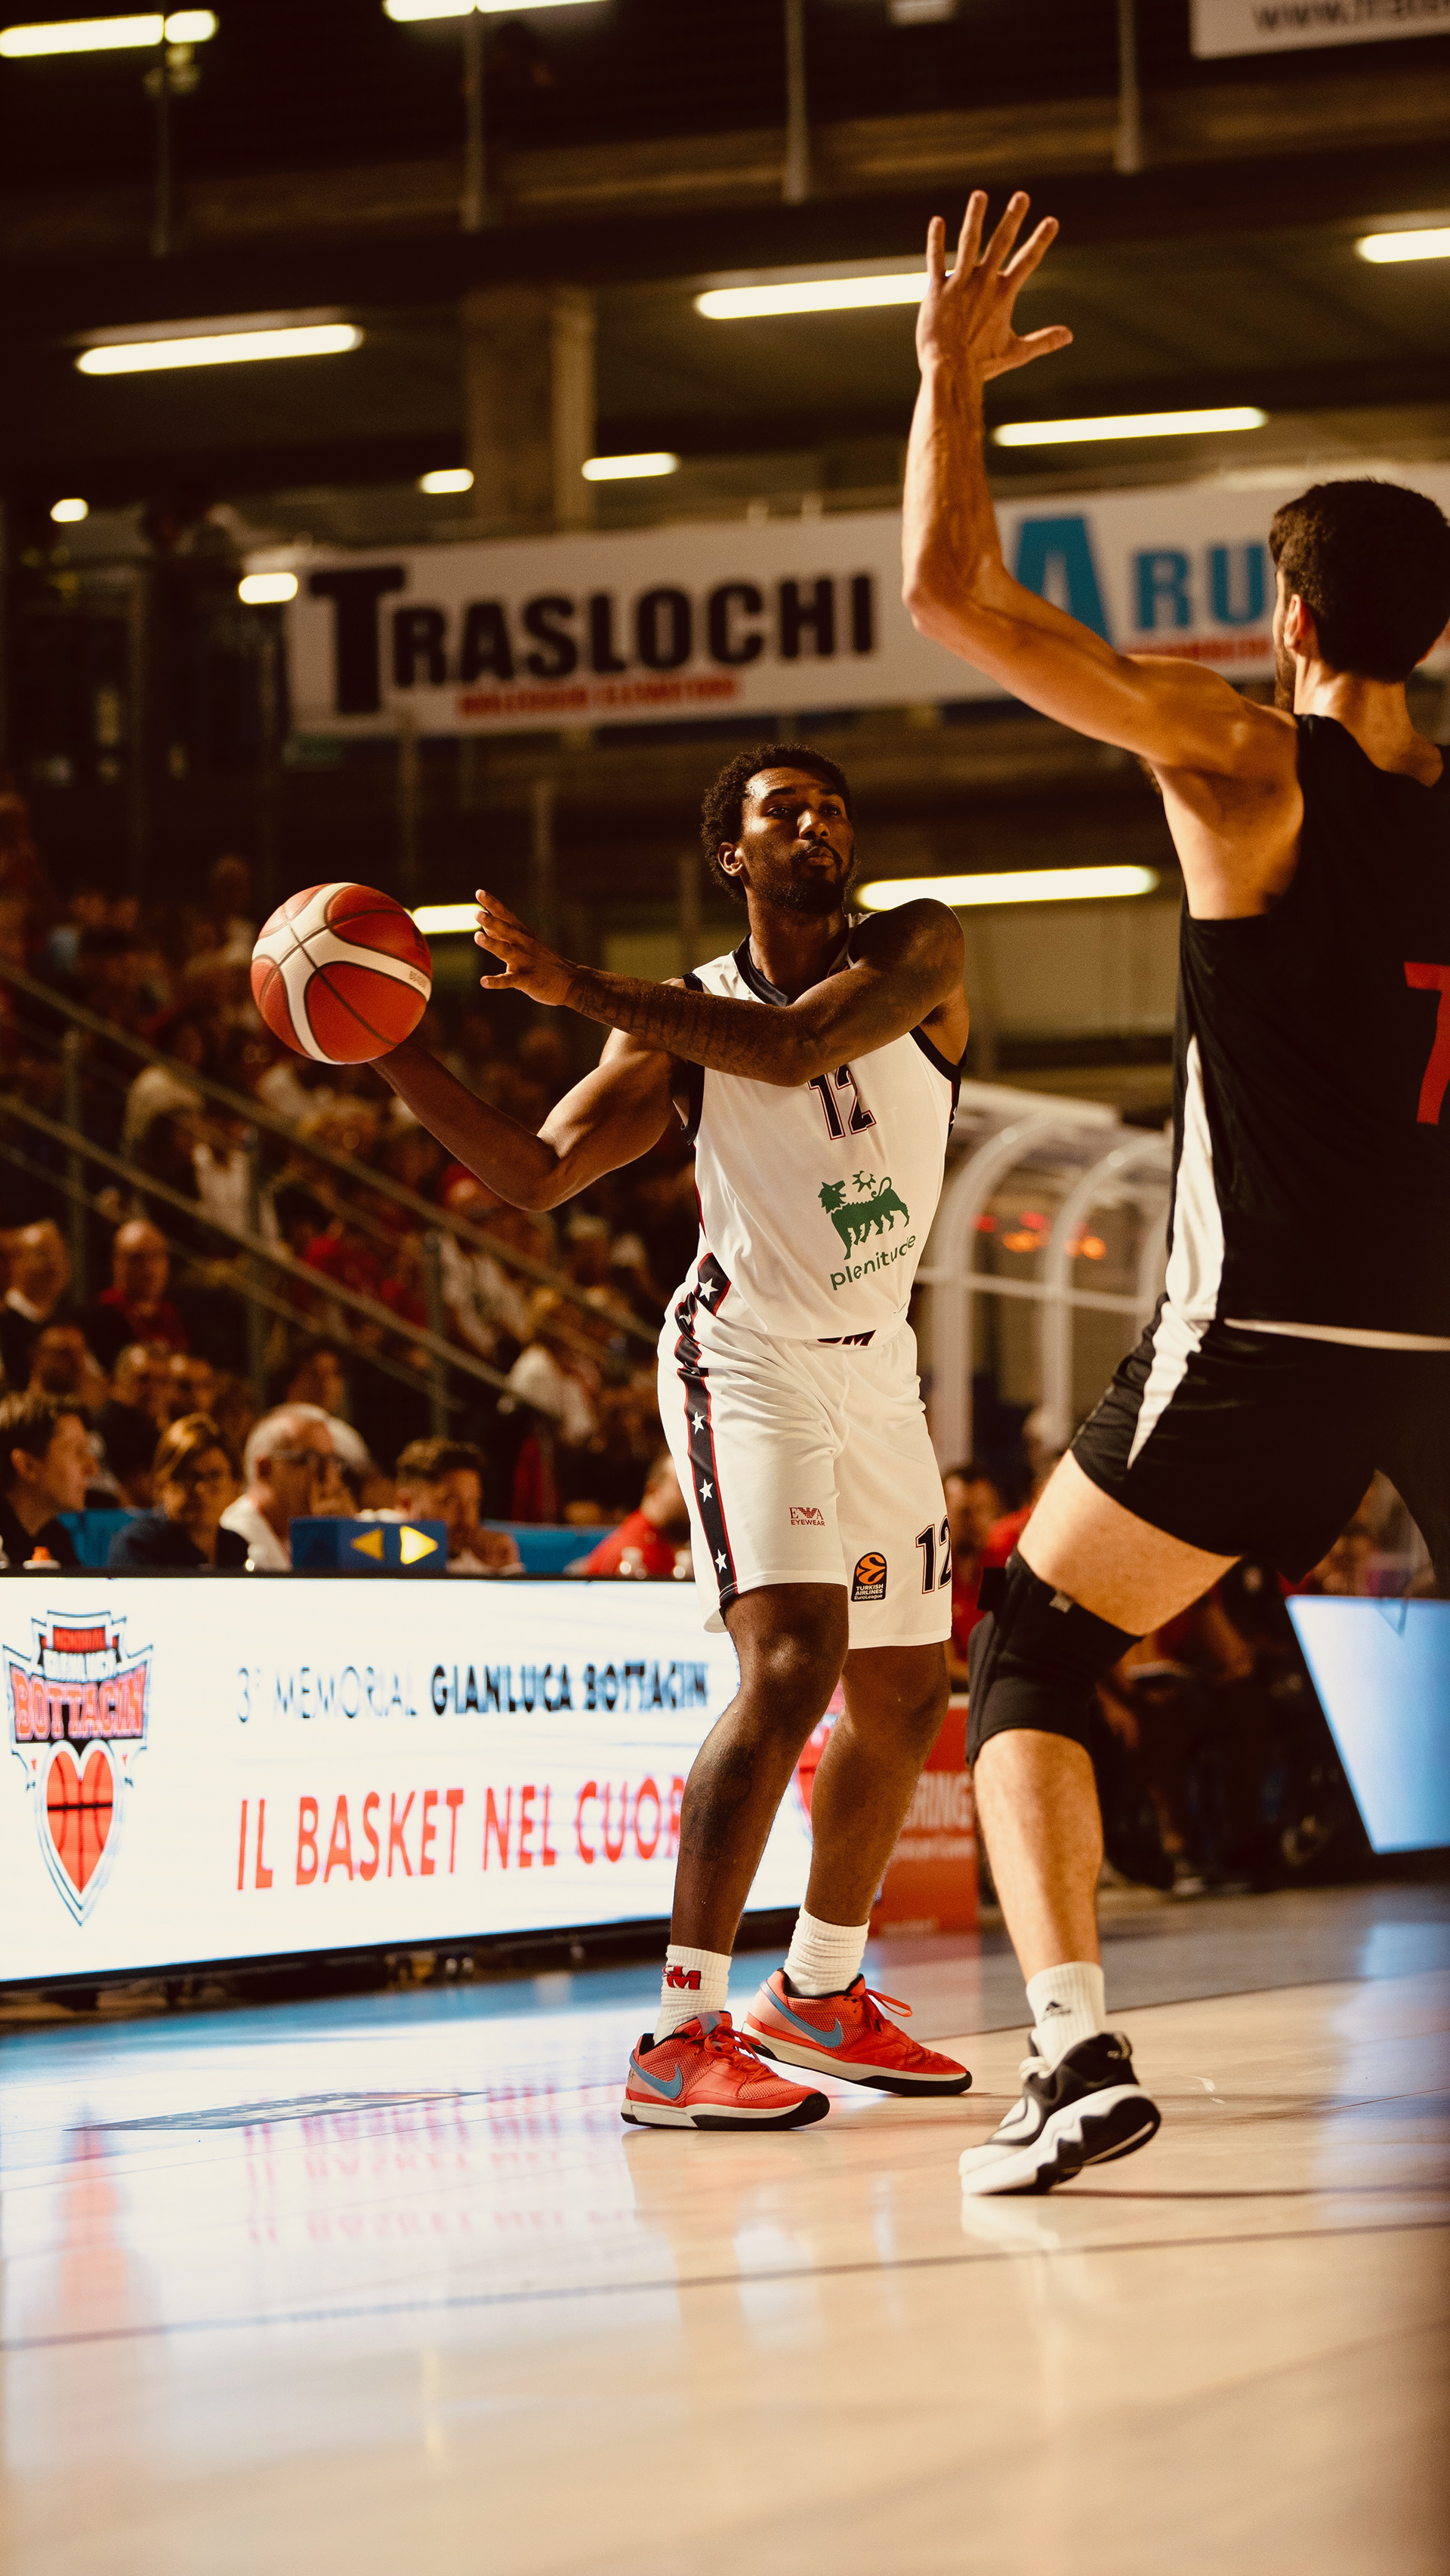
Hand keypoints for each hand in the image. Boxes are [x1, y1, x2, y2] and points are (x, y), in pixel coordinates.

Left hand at [473, 889, 574, 1007]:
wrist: (570, 982)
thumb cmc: (543, 961)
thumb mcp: (526, 943)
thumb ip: (504, 935)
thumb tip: (484, 925)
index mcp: (523, 934)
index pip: (506, 916)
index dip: (493, 904)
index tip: (479, 892)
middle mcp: (524, 945)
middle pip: (507, 931)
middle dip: (492, 921)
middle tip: (477, 913)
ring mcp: (526, 962)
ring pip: (507, 951)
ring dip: (492, 944)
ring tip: (477, 937)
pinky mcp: (527, 980)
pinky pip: (510, 980)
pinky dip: (496, 981)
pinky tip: (483, 981)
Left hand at [916, 189, 1071, 383]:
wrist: (950, 372)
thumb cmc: (982, 365)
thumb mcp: (1017, 352)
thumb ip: (1043, 341)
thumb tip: (1069, 335)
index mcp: (1003, 294)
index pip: (1028, 261)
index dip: (1040, 240)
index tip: (1052, 220)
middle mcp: (983, 283)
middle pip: (1001, 243)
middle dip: (1013, 218)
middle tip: (1022, 196)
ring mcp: (959, 284)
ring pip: (969, 243)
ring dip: (975, 217)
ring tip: (979, 195)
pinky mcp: (937, 290)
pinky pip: (935, 260)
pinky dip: (936, 241)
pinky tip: (937, 221)